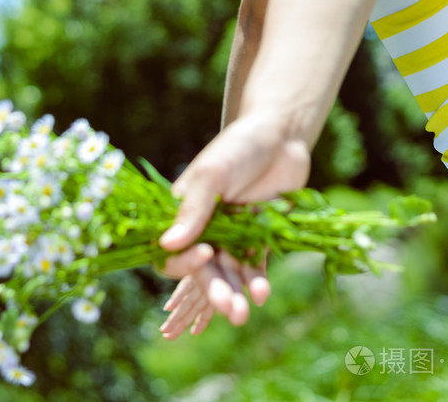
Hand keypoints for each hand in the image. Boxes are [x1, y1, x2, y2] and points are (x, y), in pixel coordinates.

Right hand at [157, 112, 309, 331]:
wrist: (280, 135)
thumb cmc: (239, 146)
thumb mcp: (213, 173)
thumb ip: (193, 209)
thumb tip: (167, 245)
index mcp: (183, 212)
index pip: (173, 251)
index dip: (183, 261)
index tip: (203, 256)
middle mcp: (205, 229)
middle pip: (203, 269)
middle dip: (214, 290)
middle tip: (229, 310)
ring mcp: (232, 235)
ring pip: (229, 273)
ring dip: (235, 293)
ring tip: (245, 313)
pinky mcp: (259, 238)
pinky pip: (254, 265)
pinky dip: (256, 280)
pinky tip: (262, 293)